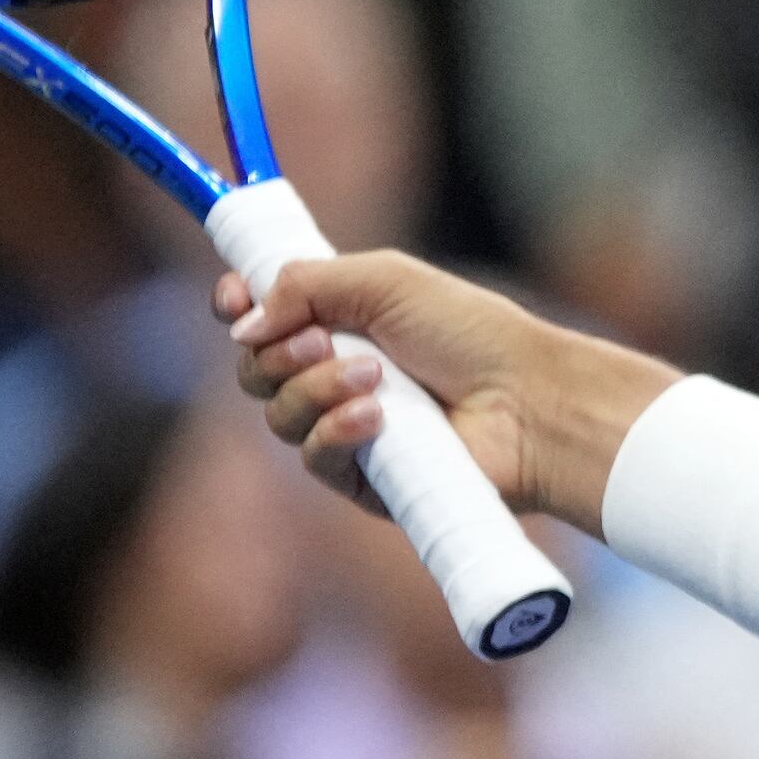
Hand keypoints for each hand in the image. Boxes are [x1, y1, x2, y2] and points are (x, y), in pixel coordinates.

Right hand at [222, 251, 661, 535]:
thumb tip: (242, 322)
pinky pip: (314, 458)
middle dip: (277, 352)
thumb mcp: (385, 280)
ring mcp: (347, 429)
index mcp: (340, 323)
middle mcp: (336, 375)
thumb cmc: (470, 332)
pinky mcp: (362, 478)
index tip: (232, 299)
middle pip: (256, 370)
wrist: (526, 399)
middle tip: (321, 340)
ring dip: (314, 388)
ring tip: (373, 377)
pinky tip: (373, 420)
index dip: (237, 308)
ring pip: (279, 415)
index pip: (263, 319)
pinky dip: (335, 432)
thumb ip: (306, 284)